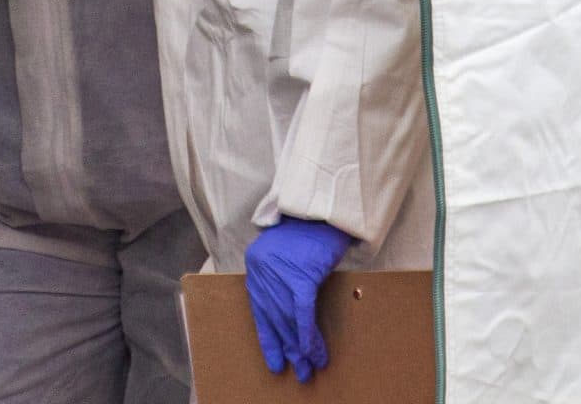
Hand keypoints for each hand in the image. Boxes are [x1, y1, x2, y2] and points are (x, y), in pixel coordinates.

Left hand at [243, 219, 353, 382]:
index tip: (276, 361)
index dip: (269, 338)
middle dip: (288, 348)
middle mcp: (261, 269)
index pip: (259, 310)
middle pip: (275, 318)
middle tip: (300, 371)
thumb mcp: (288, 256)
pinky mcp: (300, 273)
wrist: (324, 208)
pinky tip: (313, 350)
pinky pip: (301, 311)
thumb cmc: (309, 232)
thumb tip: (291, 315)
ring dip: (302, 347)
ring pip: (288, 319)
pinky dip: (307, 333)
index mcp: (256, 266)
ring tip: (313, 365)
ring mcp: (279, 271)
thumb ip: (283, 280)